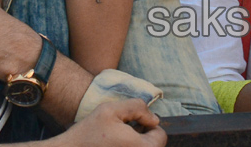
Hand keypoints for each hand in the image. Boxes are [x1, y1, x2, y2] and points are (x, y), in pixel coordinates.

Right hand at [49, 100, 166, 146]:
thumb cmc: (90, 132)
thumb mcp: (111, 110)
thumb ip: (137, 107)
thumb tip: (154, 119)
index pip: (160, 135)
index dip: (146, 124)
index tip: (129, 123)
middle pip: (153, 144)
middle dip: (141, 135)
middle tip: (121, 131)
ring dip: (134, 143)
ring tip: (115, 140)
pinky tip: (112, 146)